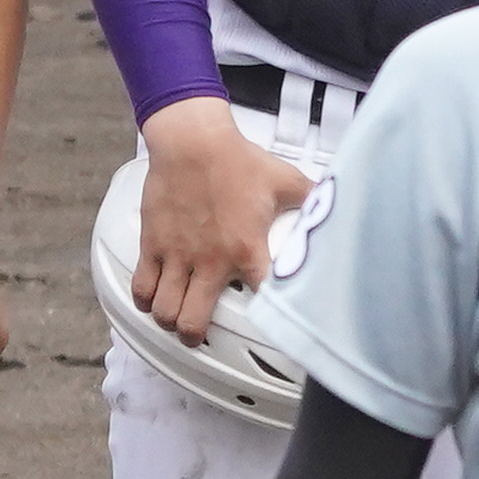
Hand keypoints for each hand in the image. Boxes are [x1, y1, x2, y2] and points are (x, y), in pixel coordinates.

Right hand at [134, 97, 311, 342]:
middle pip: (194, 323)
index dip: (268, 321)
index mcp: (248, 249)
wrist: (192, 141)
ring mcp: (178, 255)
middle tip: (200, 336)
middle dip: (196, 337)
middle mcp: (211, 260)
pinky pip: (141, 286)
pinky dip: (144, 300)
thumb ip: (312, 199)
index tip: (271, 330)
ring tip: (178, 320)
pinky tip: (152, 300)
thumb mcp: (285, 181)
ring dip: (170, 321)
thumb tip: (337, 203)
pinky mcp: (153, 244)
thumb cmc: (237, 160)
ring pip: (165, 311)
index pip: (262, 301)